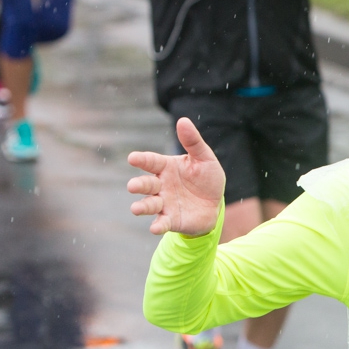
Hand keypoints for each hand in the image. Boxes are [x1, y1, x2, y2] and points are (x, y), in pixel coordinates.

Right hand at [127, 117, 225, 235]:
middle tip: (133, 186)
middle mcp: (161, 185)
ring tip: (136, 208)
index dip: (142, 160)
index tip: (132, 158)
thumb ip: (193, 142)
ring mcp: (164, 203)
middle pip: (146, 184)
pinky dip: (157, 225)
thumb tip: (183, 120)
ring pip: (149, 204)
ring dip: (142, 206)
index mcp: (166, 167)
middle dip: (139, 185)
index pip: (151, 162)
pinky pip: (162, 222)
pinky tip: (154, 228)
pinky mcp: (171, 219)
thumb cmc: (206, 178)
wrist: (215, 205)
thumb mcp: (205, 158)